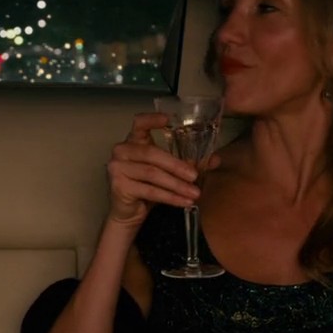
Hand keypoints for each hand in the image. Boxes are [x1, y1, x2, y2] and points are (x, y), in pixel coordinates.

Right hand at [106, 112, 214, 227]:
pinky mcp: (119, 186)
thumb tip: (215, 160)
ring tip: (194, 192)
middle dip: (176, 165)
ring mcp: (117, 168)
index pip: (139, 123)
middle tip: (195, 176)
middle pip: (151, 153)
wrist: (129, 213)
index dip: (151, 119)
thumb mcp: (168, 173)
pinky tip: (184, 201)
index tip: (168, 119)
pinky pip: (150, 190)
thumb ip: (188, 164)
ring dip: (176, 184)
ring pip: (152, 173)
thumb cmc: (148, 187)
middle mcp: (122, 151)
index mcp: (134, 141)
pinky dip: (170, 197)